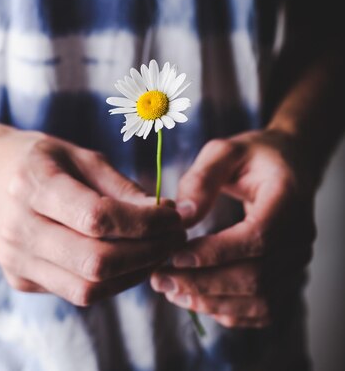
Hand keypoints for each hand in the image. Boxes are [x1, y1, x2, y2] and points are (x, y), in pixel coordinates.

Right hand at [0, 129, 184, 304]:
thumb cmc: (42, 159)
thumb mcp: (81, 155)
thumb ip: (121, 186)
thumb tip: (167, 214)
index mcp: (32, 184)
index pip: (96, 217)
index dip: (145, 222)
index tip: (174, 215)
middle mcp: (17, 228)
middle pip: (95, 261)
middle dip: (148, 252)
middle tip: (176, 237)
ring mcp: (15, 260)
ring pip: (88, 288)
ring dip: (135, 273)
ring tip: (159, 250)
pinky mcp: (20, 280)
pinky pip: (77, 292)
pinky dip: (113, 280)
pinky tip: (130, 258)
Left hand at [150, 131, 315, 327]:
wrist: (289, 165)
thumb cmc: (253, 156)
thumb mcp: (225, 150)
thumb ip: (202, 177)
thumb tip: (182, 217)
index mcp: (287, 199)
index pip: (258, 236)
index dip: (216, 252)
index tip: (175, 257)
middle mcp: (299, 236)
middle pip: (257, 276)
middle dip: (204, 283)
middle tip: (160, 278)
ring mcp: (297, 262)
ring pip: (260, 300)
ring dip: (213, 301)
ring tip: (171, 290)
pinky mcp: (288, 278)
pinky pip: (262, 309)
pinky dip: (228, 310)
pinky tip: (196, 298)